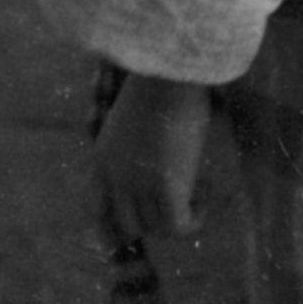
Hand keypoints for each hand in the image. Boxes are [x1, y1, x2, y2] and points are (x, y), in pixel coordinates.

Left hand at [94, 73, 211, 237]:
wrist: (169, 74)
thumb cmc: (158, 85)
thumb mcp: (131, 120)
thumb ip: (132, 147)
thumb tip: (154, 161)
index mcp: (101, 161)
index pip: (95, 210)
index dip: (114, 223)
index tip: (139, 220)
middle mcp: (114, 179)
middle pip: (128, 227)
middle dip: (153, 223)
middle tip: (176, 206)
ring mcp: (138, 185)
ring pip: (156, 228)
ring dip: (179, 217)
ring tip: (199, 193)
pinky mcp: (165, 186)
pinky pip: (178, 227)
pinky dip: (195, 220)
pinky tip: (207, 197)